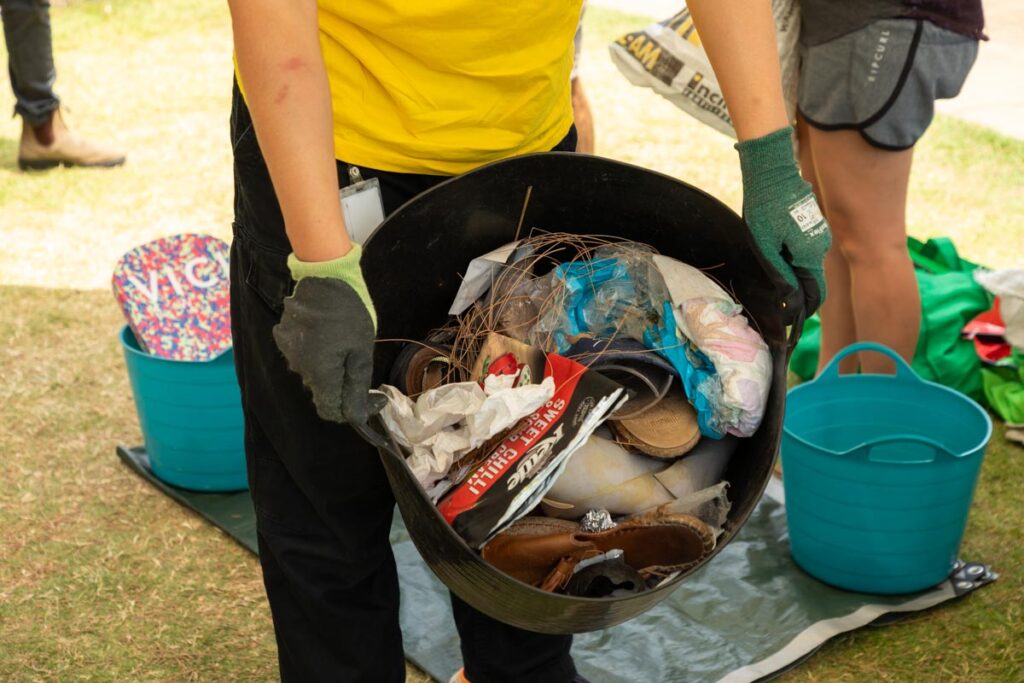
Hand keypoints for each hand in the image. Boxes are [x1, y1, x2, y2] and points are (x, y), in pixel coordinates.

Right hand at [273, 245, 377, 423]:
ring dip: (329, 368)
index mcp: (319, 375)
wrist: (322, 274)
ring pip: (312, 373)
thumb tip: (358, 414)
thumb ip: (356, 386)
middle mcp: (298, 368)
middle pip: (322, 391)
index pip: (330, 411)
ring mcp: (288, 351)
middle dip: (342, 386)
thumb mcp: (362, 350)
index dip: (350, 412)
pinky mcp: (283, 336)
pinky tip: (327, 333)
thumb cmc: (348, 311)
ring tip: (344, 343)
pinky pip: (303, 355)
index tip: (371, 398)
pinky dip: (316, 352)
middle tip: (360, 363)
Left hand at [736, 127, 830, 316]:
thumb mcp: (765, 245)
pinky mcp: (813, 226)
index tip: (789, 323)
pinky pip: (805, 251)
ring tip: (774, 282)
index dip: (804, 311)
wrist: (772, 171)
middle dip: (797, 296)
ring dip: (793, 276)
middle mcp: (822, 246)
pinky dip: (793, 260)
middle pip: (812, 281)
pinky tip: (776, 256)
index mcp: (812, 253)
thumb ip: (779, 273)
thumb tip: (789, 300)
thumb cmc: (764, 206)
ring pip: (807, 265)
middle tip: (778, 309)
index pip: (816, 293)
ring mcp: (820, 234)